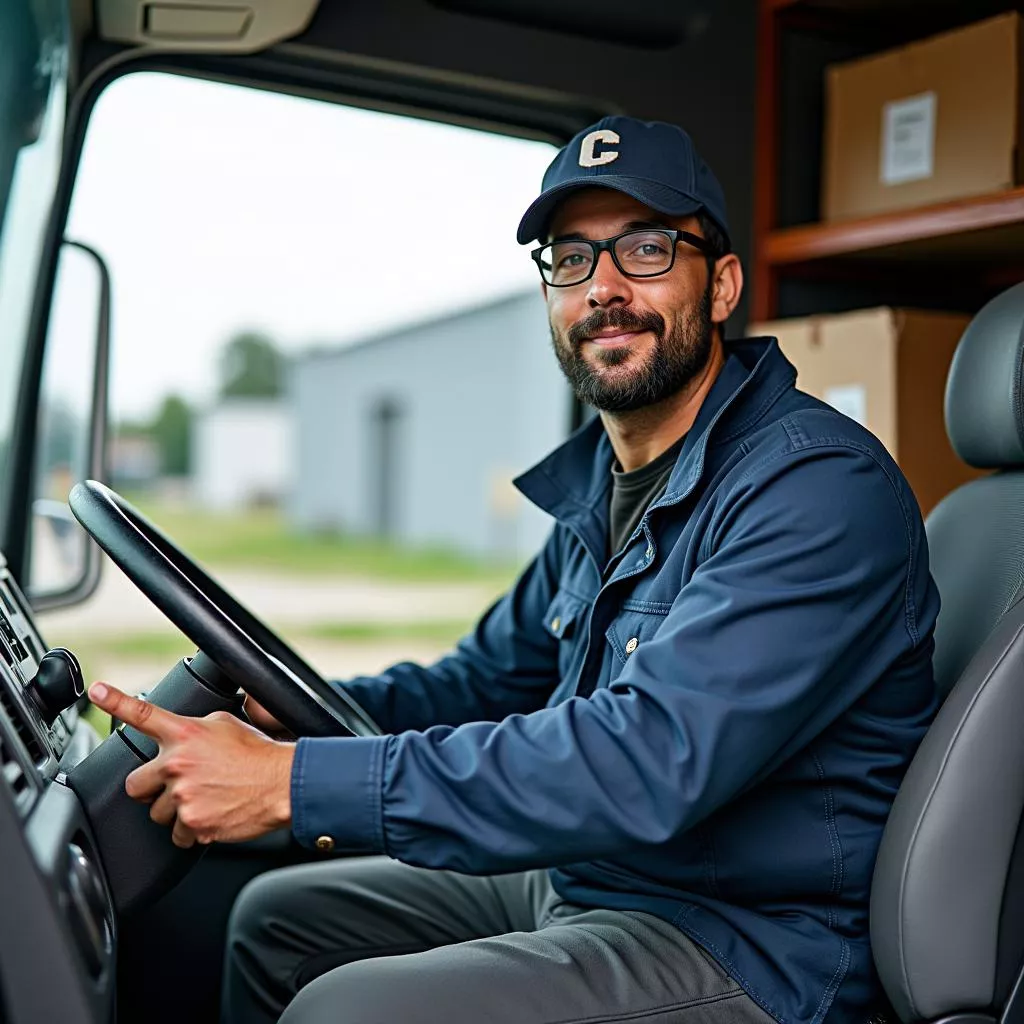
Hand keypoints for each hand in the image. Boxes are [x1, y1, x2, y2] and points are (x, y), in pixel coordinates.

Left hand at [88, 682, 294, 848]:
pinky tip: (213, 814)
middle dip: (153, 788)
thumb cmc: (258, 753)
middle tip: (179, 784)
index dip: (115, 700)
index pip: (142, 714)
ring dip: (175, 810)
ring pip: (157, 813)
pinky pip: (177, 835)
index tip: (96, 690)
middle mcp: (178, 763)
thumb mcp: (225, 725)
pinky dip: (192, 830)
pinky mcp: (193, 824)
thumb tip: (179, 735)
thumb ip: (193, 729)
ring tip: (205, 798)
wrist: (283, 783)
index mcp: (185, 733)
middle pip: (136, 785)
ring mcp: (183, 796)